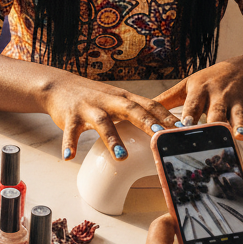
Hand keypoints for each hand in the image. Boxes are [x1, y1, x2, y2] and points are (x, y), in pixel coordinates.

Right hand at [43, 71, 179, 160]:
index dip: (166, 117)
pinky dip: (69, 143)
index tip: (183, 130)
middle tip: (159, 136)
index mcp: (124, 98)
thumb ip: (138, 113)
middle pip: (131, 110)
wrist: (59, 86)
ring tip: (121, 156)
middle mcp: (109, 101)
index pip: (150, 105)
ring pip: (102, 122)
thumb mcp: (118, 101)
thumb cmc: (94, 98)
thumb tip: (163, 131)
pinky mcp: (71, 116)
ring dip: (112, 139)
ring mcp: (89, 108)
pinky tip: (69, 156)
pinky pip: (71, 131)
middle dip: (146, 123)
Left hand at [155, 54, 242, 154]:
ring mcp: (238, 104)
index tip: (180, 128)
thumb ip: (168, 98)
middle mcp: (220, 97)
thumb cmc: (212, 79)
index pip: (192, 105)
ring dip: (240, 127)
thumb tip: (142, 108)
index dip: (187, 116)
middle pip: (216, 112)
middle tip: (209, 137)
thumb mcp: (190, 84)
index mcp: (201, 91)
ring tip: (240, 138)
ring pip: (239, 117)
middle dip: (213, 123)